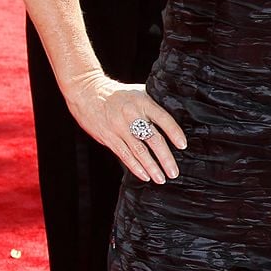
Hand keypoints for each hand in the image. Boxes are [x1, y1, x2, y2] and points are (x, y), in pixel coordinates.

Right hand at [67, 73, 186, 183]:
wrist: (87, 93)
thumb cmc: (117, 94)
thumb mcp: (138, 92)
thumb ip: (153, 105)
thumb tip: (175, 116)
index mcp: (143, 103)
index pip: (163, 119)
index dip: (174, 133)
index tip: (183, 145)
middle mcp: (132, 116)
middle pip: (153, 139)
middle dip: (165, 158)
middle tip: (174, 172)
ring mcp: (119, 128)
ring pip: (139, 151)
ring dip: (151, 167)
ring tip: (161, 178)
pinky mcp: (108, 137)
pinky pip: (124, 155)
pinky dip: (136, 167)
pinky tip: (145, 175)